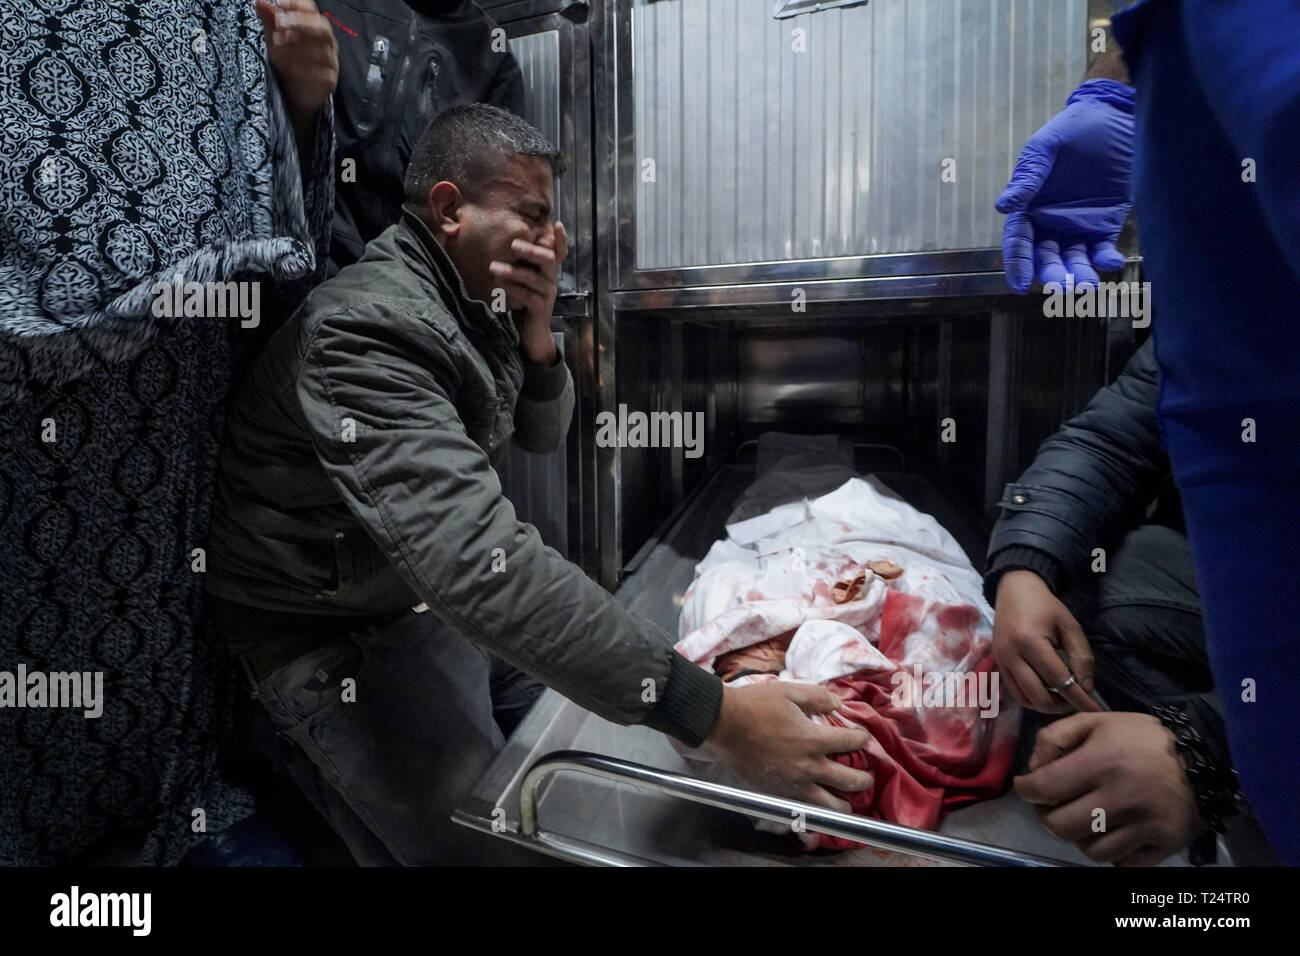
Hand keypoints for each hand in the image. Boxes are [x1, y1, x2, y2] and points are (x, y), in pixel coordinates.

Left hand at [254, 0, 338, 123]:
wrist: (296, 90)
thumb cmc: (289, 58)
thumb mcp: (275, 38)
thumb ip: (270, 21)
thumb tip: (260, 2)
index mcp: (315, 27)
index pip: (312, 10)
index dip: (298, 5)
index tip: (280, 4)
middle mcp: (327, 43)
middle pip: (323, 28)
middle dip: (302, 23)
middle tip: (280, 24)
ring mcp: (330, 62)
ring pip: (322, 51)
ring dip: (299, 47)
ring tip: (279, 45)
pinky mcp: (329, 81)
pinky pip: (323, 74)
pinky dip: (306, 70)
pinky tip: (292, 67)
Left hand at [491, 222, 567, 365]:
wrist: (530, 333)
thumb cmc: (524, 302)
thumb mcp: (522, 280)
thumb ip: (520, 264)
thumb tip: (506, 244)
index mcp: (547, 271)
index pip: (559, 252)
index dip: (561, 240)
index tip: (558, 224)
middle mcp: (551, 280)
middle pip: (548, 259)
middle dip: (531, 250)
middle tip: (513, 244)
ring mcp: (548, 294)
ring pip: (533, 278)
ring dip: (512, 271)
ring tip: (493, 267)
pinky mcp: (541, 308)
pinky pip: (527, 295)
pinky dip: (512, 288)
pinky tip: (498, 284)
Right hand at [705, 681, 873, 812]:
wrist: (723, 724)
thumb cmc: (755, 705)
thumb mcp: (790, 691)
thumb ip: (818, 696)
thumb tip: (838, 704)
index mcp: (814, 739)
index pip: (853, 742)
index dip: (862, 738)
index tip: (862, 737)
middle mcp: (809, 766)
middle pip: (850, 780)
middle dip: (864, 778)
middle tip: (866, 776)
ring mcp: (794, 784)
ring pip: (831, 805)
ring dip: (844, 803)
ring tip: (847, 802)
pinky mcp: (778, 793)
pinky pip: (804, 809)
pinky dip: (816, 810)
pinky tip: (818, 807)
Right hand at [993, 570, 1099, 713]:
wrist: (1014, 591)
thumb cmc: (1045, 606)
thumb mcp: (1070, 626)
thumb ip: (1081, 657)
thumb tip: (1085, 688)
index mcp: (1030, 641)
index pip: (1058, 679)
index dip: (1078, 697)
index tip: (1095, 709)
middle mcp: (1011, 655)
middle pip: (1038, 696)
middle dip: (1062, 705)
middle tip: (1077, 700)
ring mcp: (1001, 661)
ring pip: (1025, 699)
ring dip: (1047, 705)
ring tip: (1063, 697)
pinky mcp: (997, 665)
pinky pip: (1015, 692)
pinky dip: (1033, 698)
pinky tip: (1047, 691)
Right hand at [997, 79, 1134, 293]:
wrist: (1117, 114)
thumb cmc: (1075, 127)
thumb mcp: (1045, 147)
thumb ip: (1028, 177)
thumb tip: (1002, 207)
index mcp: (1030, 206)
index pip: (1019, 242)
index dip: (1018, 264)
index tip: (1020, 285)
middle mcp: (1051, 221)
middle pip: (1046, 257)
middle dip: (1052, 274)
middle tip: (1061, 287)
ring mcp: (1079, 225)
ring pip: (1074, 259)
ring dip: (1078, 273)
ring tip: (1087, 284)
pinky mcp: (1107, 223)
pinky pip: (1102, 248)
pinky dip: (1105, 259)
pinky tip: (1110, 261)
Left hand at [1014, 712, 1199, 865]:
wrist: (1203, 758)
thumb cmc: (1142, 739)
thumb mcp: (1096, 722)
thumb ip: (1056, 737)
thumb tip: (1034, 768)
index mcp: (1102, 762)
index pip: (1044, 788)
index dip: (1026, 789)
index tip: (1028, 787)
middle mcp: (1122, 797)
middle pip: (1060, 827)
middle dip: (1048, 816)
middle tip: (1053, 805)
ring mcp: (1145, 825)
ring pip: (1089, 851)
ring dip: (1080, 836)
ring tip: (1086, 817)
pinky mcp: (1164, 844)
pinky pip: (1121, 863)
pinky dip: (1111, 852)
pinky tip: (1113, 831)